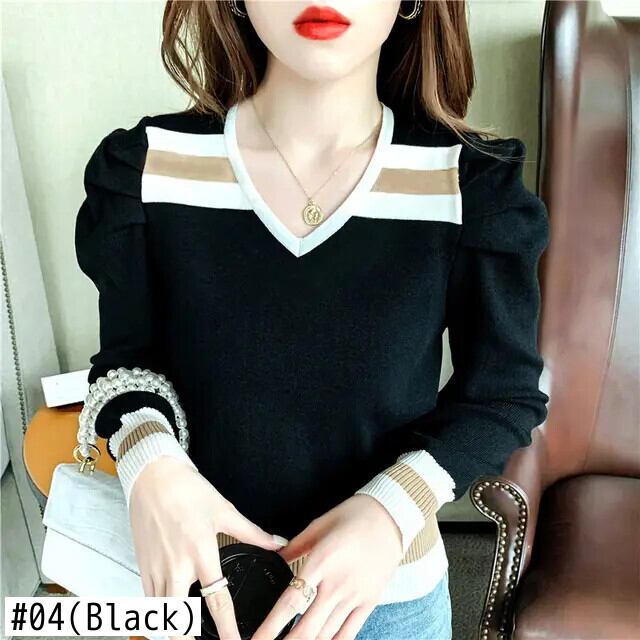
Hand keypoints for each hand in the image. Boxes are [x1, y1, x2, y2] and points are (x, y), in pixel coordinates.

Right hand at [128, 455, 286, 639]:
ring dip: (173, 624)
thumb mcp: (224, 510)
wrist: (152, 476)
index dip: (228, 629)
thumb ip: (252, 532)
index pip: (216, 601)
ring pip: (161, 612)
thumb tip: (277, 542)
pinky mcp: (142, 564)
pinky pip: (149, 597)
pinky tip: (169, 608)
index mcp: (201, 553)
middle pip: (178, 619)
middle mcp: (176, 567)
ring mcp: (156, 568)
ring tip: (187, 630)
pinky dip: (159, 608)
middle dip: (188, 636)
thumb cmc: (187, 490)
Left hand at [252, 494, 403, 639]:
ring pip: (326, 635)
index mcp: (321, 561)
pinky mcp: (370, 601)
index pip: (291, 602)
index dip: (271, 626)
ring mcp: (355, 596)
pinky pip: (349, 632)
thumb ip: (295, 546)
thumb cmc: (355, 515)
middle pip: (307, 628)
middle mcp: (338, 583)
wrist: (392, 515)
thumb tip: (276, 558)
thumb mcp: (319, 524)